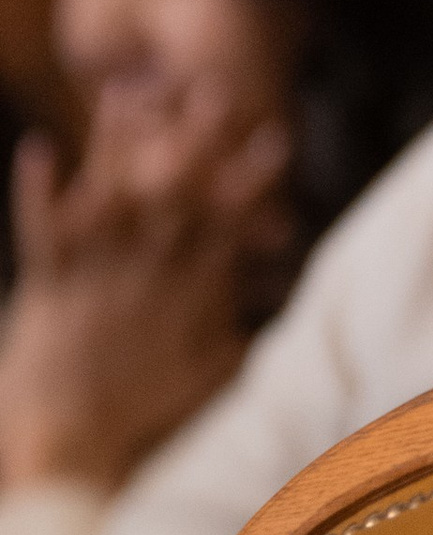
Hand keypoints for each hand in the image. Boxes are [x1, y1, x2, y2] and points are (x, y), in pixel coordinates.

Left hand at [0, 105, 293, 489]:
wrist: (72, 443)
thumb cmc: (141, 415)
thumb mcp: (207, 381)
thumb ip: (244, 344)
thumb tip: (292, 329)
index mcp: (187, 296)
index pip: (227, 224)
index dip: (251, 179)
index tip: (276, 135)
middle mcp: (144, 276)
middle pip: (175, 195)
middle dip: (197, 140)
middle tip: (215, 90)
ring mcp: (94, 276)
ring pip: (110, 197)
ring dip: (118, 143)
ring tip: (128, 92)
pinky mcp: (46, 285)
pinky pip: (42, 230)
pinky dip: (38, 190)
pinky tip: (38, 147)